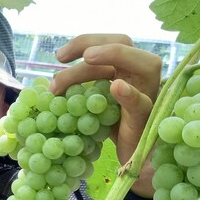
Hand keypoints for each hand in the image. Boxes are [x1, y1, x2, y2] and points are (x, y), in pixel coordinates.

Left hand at [51, 34, 161, 197]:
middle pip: (125, 42)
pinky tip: (116, 87)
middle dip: (92, 43)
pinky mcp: (146, 118)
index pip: (111, 41)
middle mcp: (140, 76)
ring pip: (141, 65)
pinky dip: (129, 93)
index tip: (59, 56)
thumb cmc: (106, 126)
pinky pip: (141, 102)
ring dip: (108, 59)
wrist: (126, 158)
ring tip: (85, 62)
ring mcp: (148, 95)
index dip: (85, 40)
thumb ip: (78, 86)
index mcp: (126, 68)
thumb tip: (50, 79)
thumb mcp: (88, 101)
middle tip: (61, 58)